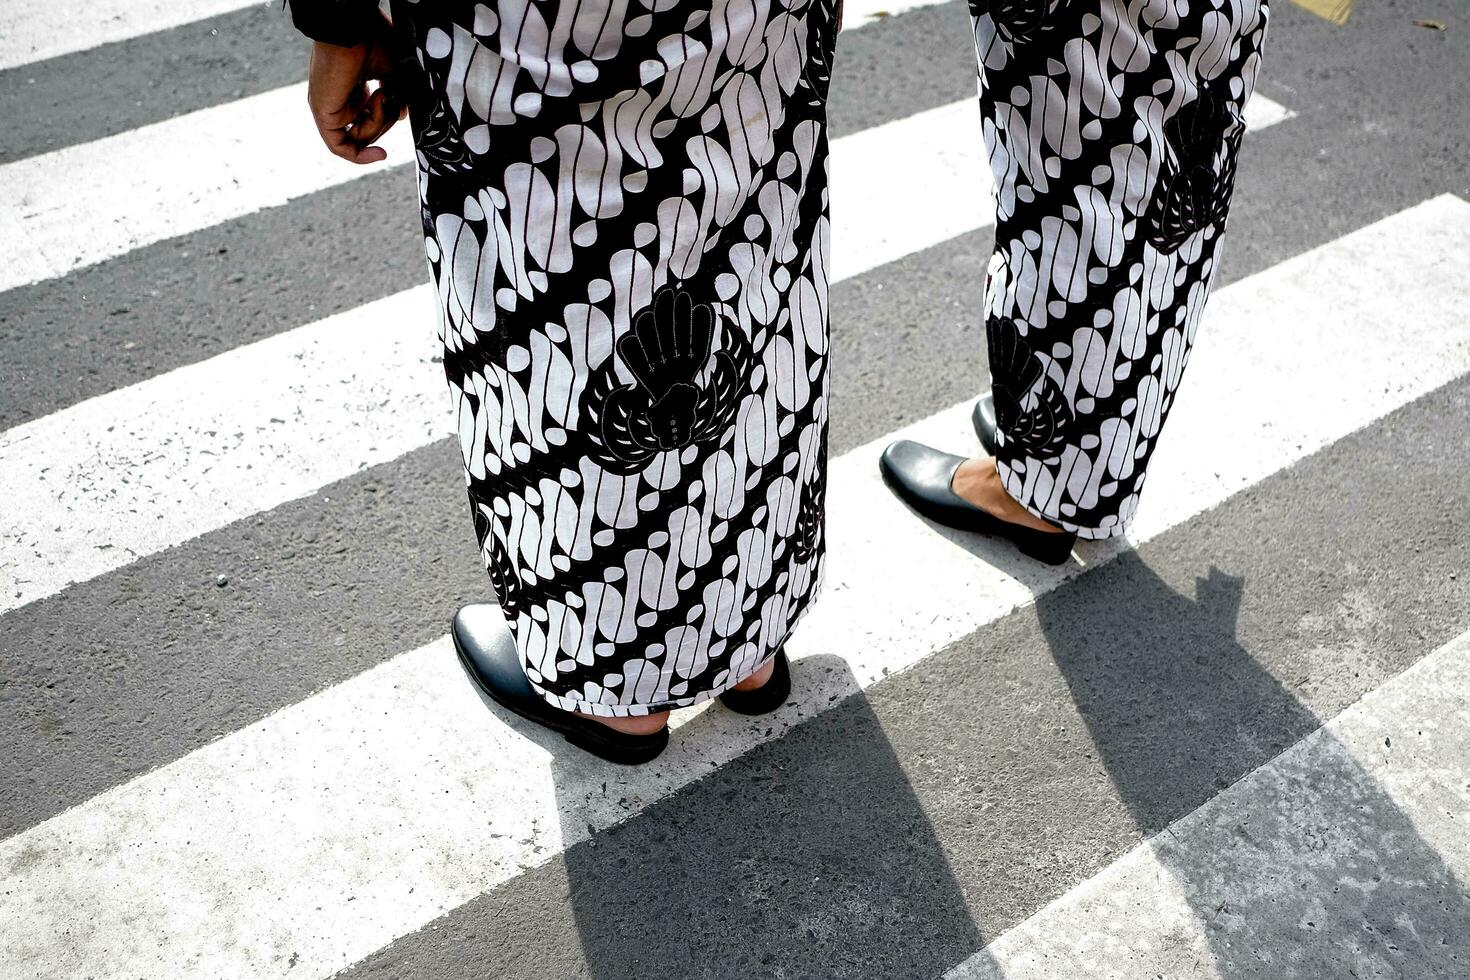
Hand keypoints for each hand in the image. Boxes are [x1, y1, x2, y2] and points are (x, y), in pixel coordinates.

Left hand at [306, 13, 405, 163]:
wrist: (355, 26)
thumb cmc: (373, 40)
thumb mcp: (393, 73)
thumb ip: (398, 97)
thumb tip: (402, 116)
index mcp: (353, 87)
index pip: (368, 117)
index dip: (386, 120)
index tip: (401, 113)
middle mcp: (339, 98)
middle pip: (367, 130)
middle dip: (387, 120)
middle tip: (392, 96)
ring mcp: (330, 107)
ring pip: (359, 138)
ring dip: (380, 123)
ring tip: (382, 95)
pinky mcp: (323, 114)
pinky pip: (341, 147)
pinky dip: (360, 156)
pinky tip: (381, 154)